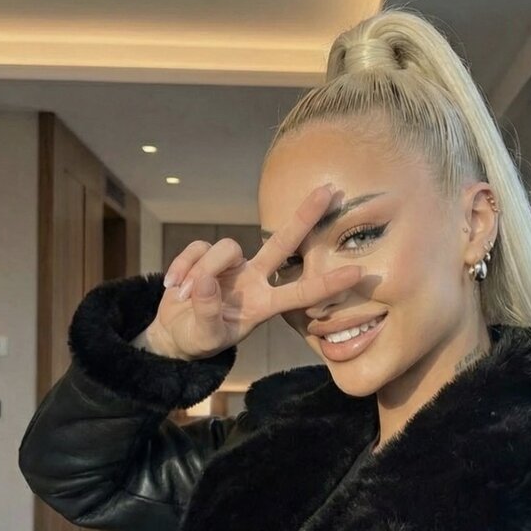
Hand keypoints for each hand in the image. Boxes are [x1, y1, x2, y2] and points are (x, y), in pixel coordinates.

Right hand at [144, 184, 364, 359]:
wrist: (173, 335)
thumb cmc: (198, 339)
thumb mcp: (204, 337)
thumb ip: (207, 314)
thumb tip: (207, 283)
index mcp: (263, 305)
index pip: (301, 291)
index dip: (328, 283)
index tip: (358, 272)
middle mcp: (253, 280)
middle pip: (283, 243)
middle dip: (305, 216)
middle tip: (330, 190)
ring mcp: (230, 267)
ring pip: (225, 248)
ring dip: (201, 272)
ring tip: (185, 297)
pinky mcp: (205, 257)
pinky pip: (196, 251)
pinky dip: (181, 269)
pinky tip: (174, 289)